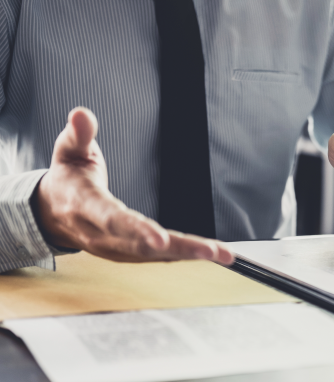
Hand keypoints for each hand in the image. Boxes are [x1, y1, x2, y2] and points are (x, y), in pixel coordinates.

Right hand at [32, 107, 233, 264]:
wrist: (52, 212)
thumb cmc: (68, 179)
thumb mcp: (68, 151)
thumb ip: (79, 134)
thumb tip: (82, 114)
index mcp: (86, 206)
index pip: (112, 219)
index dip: (137, 229)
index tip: (161, 239)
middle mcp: (101, 234)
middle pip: (142, 246)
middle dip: (179, 249)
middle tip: (212, 251)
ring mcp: (114, 248)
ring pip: (155, 256)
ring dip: (189, 255)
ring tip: (222, 254)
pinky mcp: (127, 254)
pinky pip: (157, 257)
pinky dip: (183, 256)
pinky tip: (209, 254)